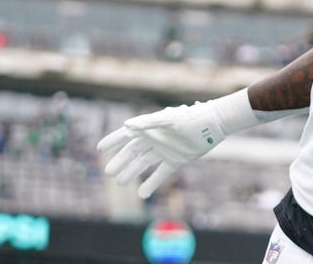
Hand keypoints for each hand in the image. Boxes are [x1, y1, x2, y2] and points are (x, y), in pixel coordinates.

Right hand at [97, 101, 231, 197]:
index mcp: (151, 128)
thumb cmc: (191, 118)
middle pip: (133, 152)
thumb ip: (149, 122)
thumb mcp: (169, 119)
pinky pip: (160, 174)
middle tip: (109, 172)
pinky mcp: (176, 160)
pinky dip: (151, 184)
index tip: (99, 148)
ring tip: (121, 183)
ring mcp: (164, 151)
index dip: (113, 140)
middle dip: (120, 161)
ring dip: (132, 172)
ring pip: (143, 164)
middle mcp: (155, 139)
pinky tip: (142, 194)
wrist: (213, 125)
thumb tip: (127, 125)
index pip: (127, 135)